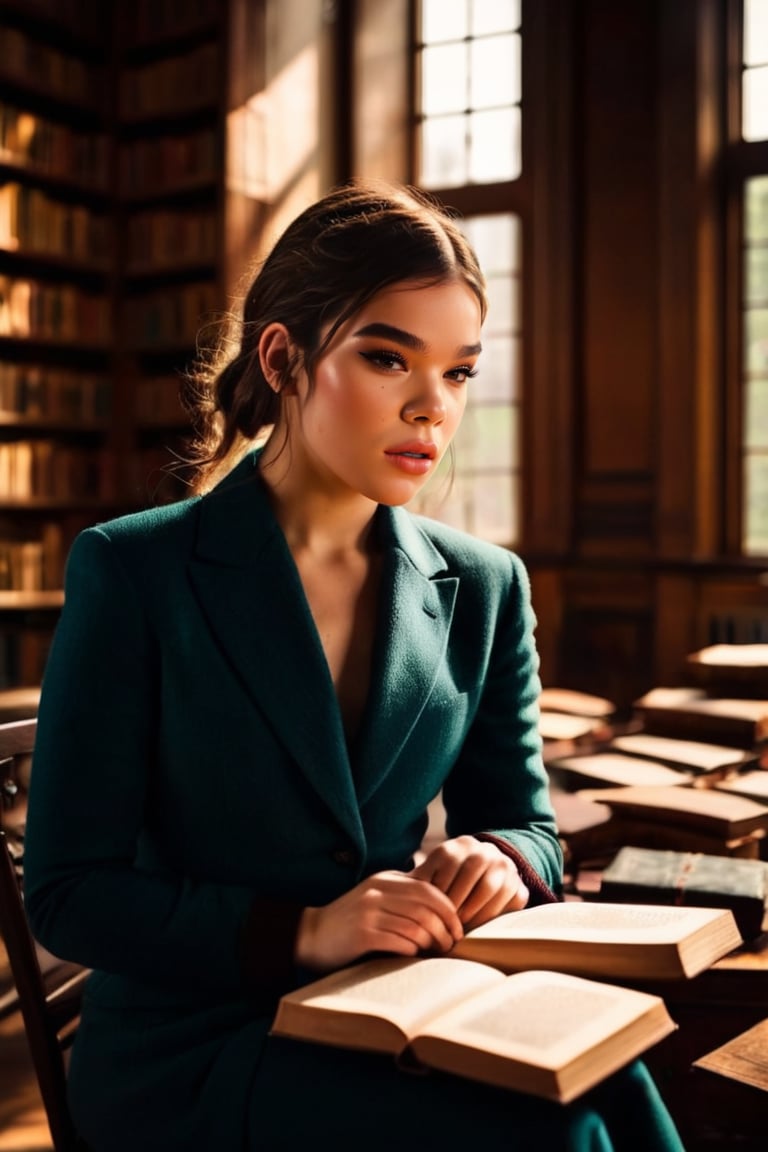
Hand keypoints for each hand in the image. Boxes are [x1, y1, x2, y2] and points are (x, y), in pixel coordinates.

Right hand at [295, 870, 463, 971]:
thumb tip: (442, 907)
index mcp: (385, 879)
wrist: (310, 935)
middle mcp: (378, 891)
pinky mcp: (363, 934)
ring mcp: (369, 912)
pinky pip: (400, 941)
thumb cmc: (350, 920)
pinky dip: (413, 950)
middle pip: (426, 907)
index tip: (457, 927)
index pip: (428, 888)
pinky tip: (414, 957)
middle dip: (445, 927)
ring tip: (437, 953)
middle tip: (451, 944)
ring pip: (416, 925)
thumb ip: (402, 896)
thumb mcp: (376, 898)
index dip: (448, 909)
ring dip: (432, 942)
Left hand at [410, 836, 528, 930]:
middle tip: (444, 925)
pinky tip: (477, 927)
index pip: (448, 862)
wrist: (483, 884)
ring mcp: (504, 864)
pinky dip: (490, 915)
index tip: (428, 912)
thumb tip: (387, 891)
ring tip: (459, 929)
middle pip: (470, 871)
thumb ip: (417, 884)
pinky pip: (508, 899)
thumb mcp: (431, 880)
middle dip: (456, 902)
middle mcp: (483, 849)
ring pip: (489, 885)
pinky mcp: (520, 885)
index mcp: (457, 845)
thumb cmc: (444, 889)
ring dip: (473, 910)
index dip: (438, 890)